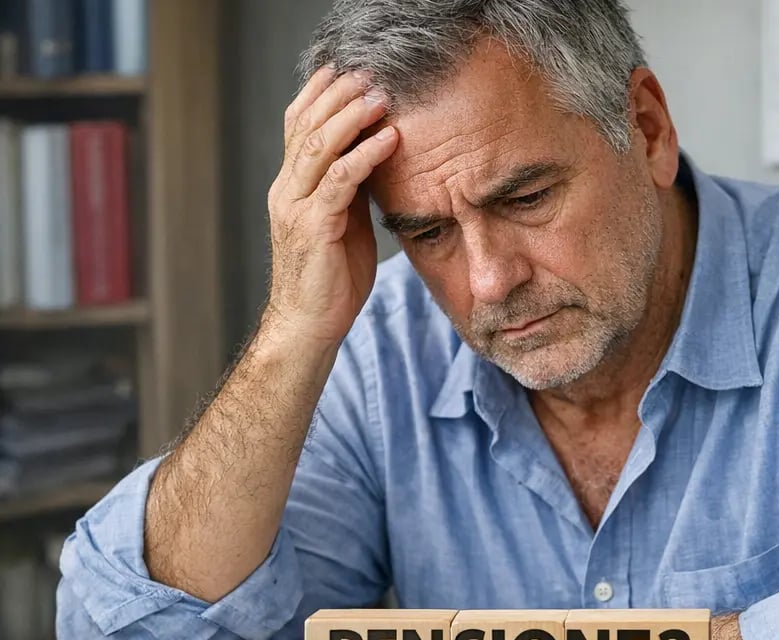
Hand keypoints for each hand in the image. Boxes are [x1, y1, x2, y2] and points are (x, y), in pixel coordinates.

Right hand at [265, 67, 398, 344]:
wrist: (309, 325)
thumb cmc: (329, 280)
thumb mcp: (342, 224)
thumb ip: (350, 192)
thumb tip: (374, 160)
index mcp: (290, 187)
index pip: (297, 126)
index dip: (320, 94)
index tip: (347, 71)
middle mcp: (286, 190)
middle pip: (305, 125)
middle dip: (338, 95)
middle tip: (370, 75)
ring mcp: (296, 208)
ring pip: (319, 146)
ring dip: (352, 116)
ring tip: (381, 97)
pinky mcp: (314, 227)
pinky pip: (341, 181)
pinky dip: (365, 155)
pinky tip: (389, 139)